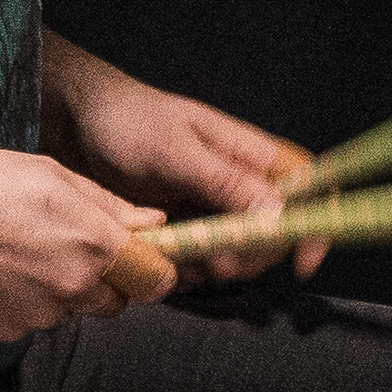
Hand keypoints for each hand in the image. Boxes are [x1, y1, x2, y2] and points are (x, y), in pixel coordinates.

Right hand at [0, 147, 175, 343]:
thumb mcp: (52, 175)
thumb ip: (110, 206)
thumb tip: (153, 222)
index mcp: (94, 245)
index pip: (156, 280)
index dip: (152, 270)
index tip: (143, 262)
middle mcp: (73, 289)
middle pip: (112, 301)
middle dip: (100, 280)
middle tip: (65, 248)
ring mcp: (38, 317)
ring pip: (68, 311)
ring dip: (56, 291)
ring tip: (17, 254)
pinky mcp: (4, 335)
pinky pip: (27, 324)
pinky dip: (19, 305)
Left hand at [38, 39, 326, 286]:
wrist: (73, 125)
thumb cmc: (128, 121)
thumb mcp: (176, 150)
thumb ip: (226, 182)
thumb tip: (279, 214)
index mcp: (251, 155)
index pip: (311, 187)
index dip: (318, 223)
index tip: (301, 262)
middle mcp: (240, 185)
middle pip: (275, 237)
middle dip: (247, 257)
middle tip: (209, 257)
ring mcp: (213, 210)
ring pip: (236, 258)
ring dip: (208, 269)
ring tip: (170, 250)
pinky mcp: (186, 231)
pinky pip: (200, 265)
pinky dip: (182, 270)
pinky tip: (157, 255)